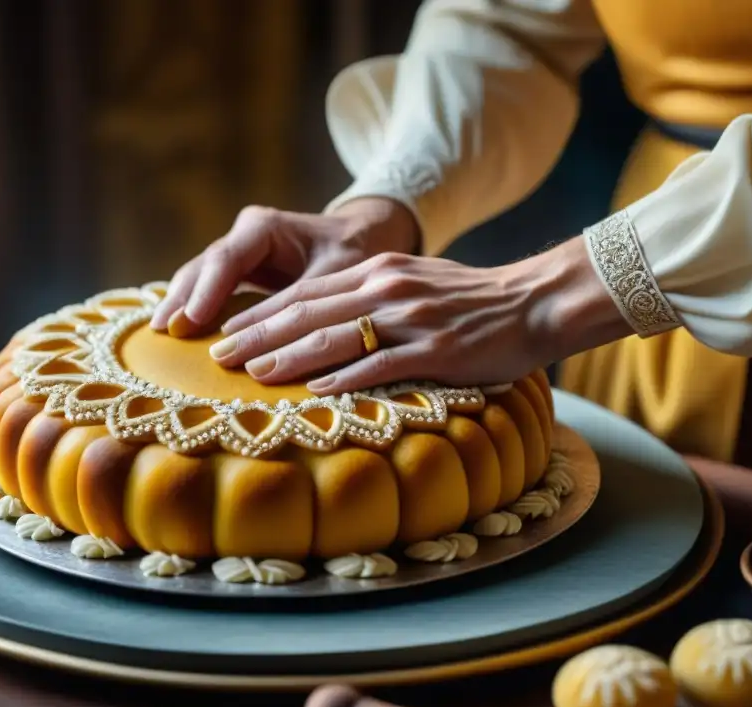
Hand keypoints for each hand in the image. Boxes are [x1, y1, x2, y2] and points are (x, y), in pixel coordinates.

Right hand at [150, 198, 418, 335]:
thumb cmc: (354, 253)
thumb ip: (305, 303)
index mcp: (264, 228)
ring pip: (198, 278)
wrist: (362, 238)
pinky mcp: (238, 275)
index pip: (226, 259)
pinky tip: (176, 330)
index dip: (207, 292)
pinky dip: (193, 309)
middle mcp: (244, 236)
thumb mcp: (338, 275)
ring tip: (159, 332)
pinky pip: (208, 290)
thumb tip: (280, 340)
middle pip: (203, 267)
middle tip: (163, 330)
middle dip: (182, 299)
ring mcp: (237, 254)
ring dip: (179, 304)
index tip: (190, 321)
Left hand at [211, 238, 631, 394]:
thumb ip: (369, 296)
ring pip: (335, 338)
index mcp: (377, 270)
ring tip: (252, 373)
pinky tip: (315, 391)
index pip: (304, 292)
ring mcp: (411, 320)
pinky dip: (345, 379)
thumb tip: (323, 323)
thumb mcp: (413, 282)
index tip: (226, 330)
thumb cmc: (470, 299)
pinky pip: (380, 366)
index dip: (260, 312)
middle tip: (218, 355)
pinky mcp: (435, 351)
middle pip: (308, 312)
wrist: (533, 301)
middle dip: (258, 334)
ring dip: (289, 357)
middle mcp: (386, 289)